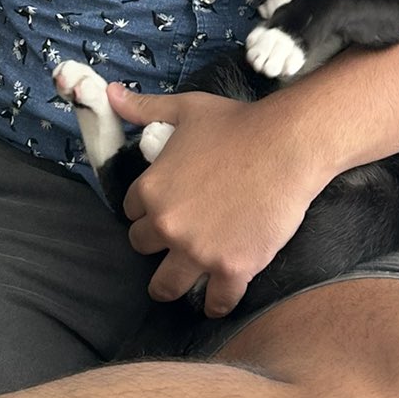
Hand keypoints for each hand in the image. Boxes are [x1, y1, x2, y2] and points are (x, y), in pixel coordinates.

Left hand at [106, 83, 322, 318]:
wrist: (287, 144)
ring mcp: (198, 251)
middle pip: (143, 247)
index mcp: (151, 190)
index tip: (161, 210)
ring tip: (178, 287)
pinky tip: (216, 302)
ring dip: (170, 285)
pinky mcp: (232, 268)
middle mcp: (167, 225)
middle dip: (157, 243)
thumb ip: (145, 107)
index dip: (146, 210)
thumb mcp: (185, 109)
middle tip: (175, 240)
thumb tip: (111, 93)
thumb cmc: (237, 123)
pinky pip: (216, 301)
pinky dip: (216, 304)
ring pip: (166, 285)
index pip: (131, 212)